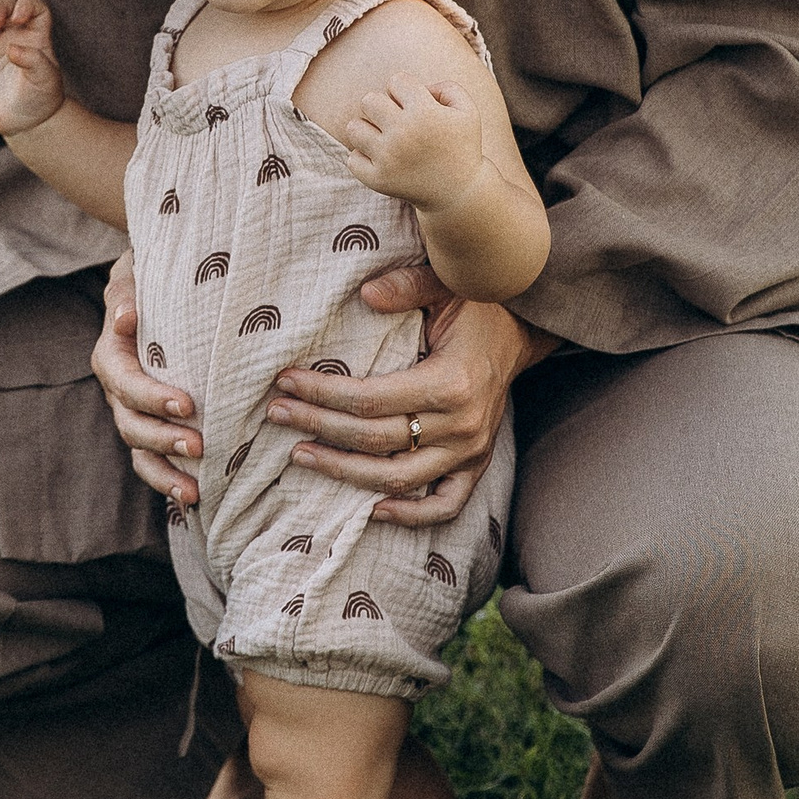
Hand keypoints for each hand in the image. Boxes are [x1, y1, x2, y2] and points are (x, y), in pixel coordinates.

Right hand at [0, 0, 64, 139]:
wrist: (25, 122)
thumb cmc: (42, 99)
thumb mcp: (46, 80)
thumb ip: (34, 61)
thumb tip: (11, 48)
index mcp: (36, 36)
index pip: (33, 7)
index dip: (25, 5)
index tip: (18, 18)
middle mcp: (15, 36)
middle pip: (4, 7)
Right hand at [94, 251, 203, 510]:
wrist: (159, 292)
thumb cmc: (153, 280)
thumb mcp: (137, 274)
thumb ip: (128, 292)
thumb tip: (127, 315)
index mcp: (112, 356)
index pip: (125, 383)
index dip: (152, 397)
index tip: (187, 404)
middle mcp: (118, 391)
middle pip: (130, 425)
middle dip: (163, 440)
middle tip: (200, 446)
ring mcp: (134, 413)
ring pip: (140, 452)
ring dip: (165, 474)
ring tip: (195, 492)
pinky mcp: (153, 428)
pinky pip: (154, 461)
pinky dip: (171, 481)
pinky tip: (197, 497)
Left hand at [267, 268, 553, 524]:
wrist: (521, 331)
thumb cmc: (478, 304)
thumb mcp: (448, 283)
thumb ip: (408, 285)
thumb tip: (365, 293)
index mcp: (451, 383)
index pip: (371, 400)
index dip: (323, 393)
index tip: (285, 382)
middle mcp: (462, 425)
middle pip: (375, 440)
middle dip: (318, 426)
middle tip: (278, 413)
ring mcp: (470, 451)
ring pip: (398, 479)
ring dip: (345, 472)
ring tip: (301, 455)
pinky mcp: (476, 465)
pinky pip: (445, 505)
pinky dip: (410, 515)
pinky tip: (371, 509)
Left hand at [339, 76, 484, 214]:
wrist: (459, 192)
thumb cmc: (462, 146)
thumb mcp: (468, 110)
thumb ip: (446, 87)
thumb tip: (418, 88)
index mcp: (425, 113)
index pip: (396, 81)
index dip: (406, 90)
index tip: (416, 105)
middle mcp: (403, 133)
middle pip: (369, 100)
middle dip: (382, 106)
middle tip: (397, 121)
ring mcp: (388, 158)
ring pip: (354, 128)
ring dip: (368, 130)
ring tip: (385, 138)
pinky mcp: (378, 180)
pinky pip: (352, 158)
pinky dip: (364, 158)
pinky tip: (382, 159)